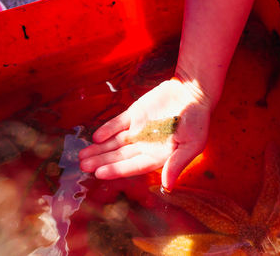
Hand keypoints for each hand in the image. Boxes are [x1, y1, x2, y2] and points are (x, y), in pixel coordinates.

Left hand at [79, 79, 211, 189]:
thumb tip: (167, 186)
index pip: (133, 166)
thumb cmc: (197, 121)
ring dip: (99, 148)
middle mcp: (145, 145)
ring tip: (82, 155)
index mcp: (158, 156)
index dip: (116, 170)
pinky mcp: (134, 114)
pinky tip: (95, 136)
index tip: (99, 173)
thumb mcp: (192, 144)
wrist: (193, 92)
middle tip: (82, 166)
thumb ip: (177, 163)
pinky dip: (107, 129)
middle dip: (101, 161)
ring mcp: (138, 129)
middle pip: (119, 156)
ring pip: (114, 142)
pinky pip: (117, 123)